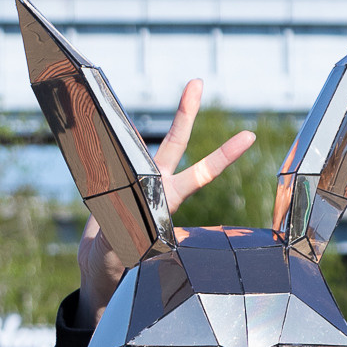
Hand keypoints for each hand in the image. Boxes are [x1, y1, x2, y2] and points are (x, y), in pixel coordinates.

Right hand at [77, 77, 259, 321]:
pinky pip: (110, 154)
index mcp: (168, 198)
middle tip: (197, 81)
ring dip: (136, 123)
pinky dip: (103, 138)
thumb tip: (134, 220)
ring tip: (145, 100)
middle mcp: (155, 182)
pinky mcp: (112, 179)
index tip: (249, 136)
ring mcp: (135, 178)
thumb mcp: (127, 251)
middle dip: (185, 110)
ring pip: (141, 143)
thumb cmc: (118, 261)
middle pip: (175, 141)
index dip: (224, 154)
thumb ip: (132, 233)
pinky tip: (97, 123)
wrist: (99, 264)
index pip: (201, 172)